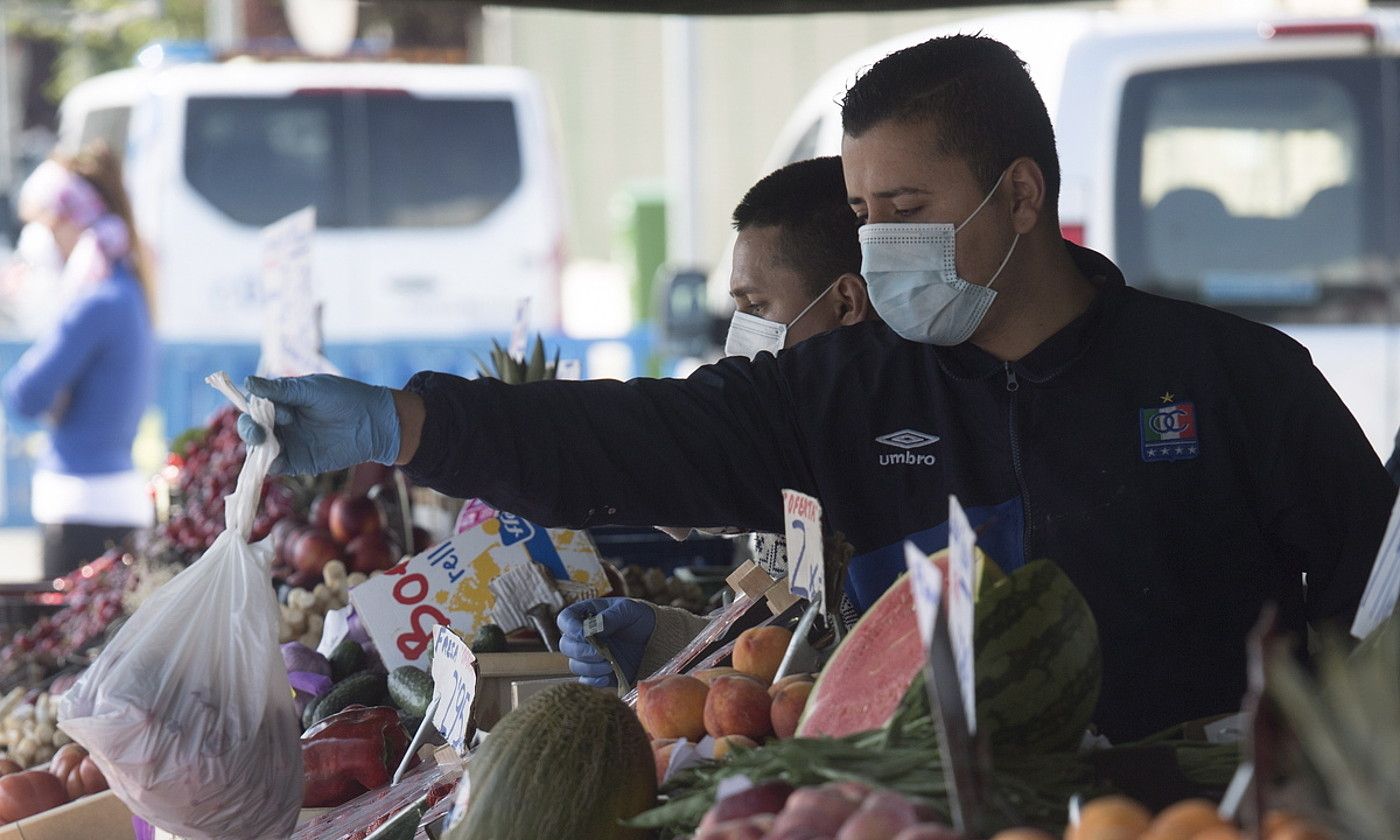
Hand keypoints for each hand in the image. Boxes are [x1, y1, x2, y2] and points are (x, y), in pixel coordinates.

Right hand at [236, 374, 399, 474]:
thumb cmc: (344, 397)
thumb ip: (281, 390)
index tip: (278, 410)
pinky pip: (275, 466)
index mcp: (281, 402)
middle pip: (252, 428)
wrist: (373, 421)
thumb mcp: (311, 390)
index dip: (256, 409)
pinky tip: (273, 461)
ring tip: (267, 442)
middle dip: (250, 429)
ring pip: (259, 449)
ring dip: (256, 448)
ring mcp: (288, 443)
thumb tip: (247, 381)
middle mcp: (281, 423)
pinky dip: (268, 465)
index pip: (255, 406)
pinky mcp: (298, 462)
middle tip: (260, 432)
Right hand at [557, 597, 655, 687]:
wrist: (658, 639)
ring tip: (609, 664)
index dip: (569, 627)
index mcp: (587, 615)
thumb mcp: (629, 609)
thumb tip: (594, 628)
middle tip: (599, 653)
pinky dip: (594, 680)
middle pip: (566, 645)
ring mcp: (590, 656)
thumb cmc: (641, 618)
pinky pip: (586, 680)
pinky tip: (608, 675)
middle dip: (580, 651)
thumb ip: (611, 616)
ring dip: (589, 667)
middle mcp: (584, 636)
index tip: (582, 633)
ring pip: (575, 664)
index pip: (565, 619)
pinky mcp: (599, 673)